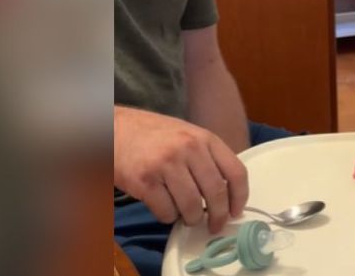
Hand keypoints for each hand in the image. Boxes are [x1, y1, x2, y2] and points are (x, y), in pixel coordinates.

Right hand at [114, 106, 248, 232]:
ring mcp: (166, 164)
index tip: (236, 211)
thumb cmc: (153, 135)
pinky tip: (164, 208)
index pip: (235, 172)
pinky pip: (167, 212)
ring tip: (186, 216)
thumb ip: (207, 157)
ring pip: (192, 207)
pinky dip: (168, 217)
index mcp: (204, 138)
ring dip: (191, 218)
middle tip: (214, 226)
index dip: (240, 197)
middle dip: (218, 217)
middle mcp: (189, 148)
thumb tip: (227, 194)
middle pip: (216, 193)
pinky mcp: (145, 181)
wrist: (114, 128)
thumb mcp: (187, 135)